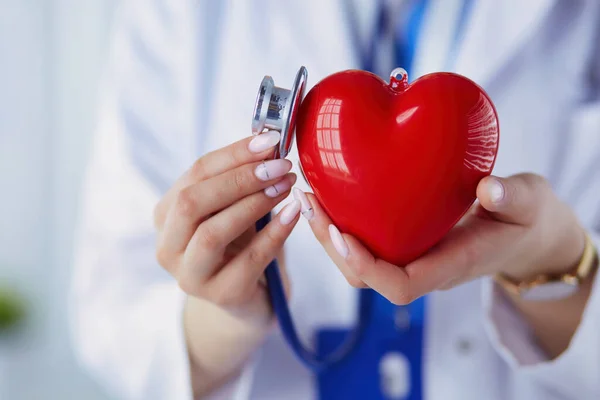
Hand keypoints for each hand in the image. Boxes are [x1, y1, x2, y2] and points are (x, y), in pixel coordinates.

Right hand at [154, 131, 300, 325]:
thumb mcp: (232, 208)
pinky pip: (250, 260)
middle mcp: (168, 246)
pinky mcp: (221, 295)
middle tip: (280, 166)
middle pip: (192, 202)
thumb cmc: (240, 243)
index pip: (194, 174)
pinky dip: (275, 233)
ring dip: (254, 203)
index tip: (269, 140)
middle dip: (240, 179)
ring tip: (286, 186)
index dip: (233, 154)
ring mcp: (190, 276)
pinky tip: (293, 213)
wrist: (249, 295)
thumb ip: (240, 180)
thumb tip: (268, 144)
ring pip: (213, 232)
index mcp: (165, 215)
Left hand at [294, 173, 585, 303]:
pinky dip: (341, 221)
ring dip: (328, 233)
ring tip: (308, 196)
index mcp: (451, 265)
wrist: (525, 233)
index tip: (344, 234)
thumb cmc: (526, 219)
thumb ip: (515, 198)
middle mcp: (424, 266)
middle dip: (332, 244)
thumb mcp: (530, 203)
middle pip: (364, 276)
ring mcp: (411, 257)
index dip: (368, 267)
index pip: (401, 286)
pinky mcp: (404, 241)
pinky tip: (329, 192)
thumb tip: (491, 189)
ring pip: (358, 262)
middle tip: (310, 203)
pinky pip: (365, 241)